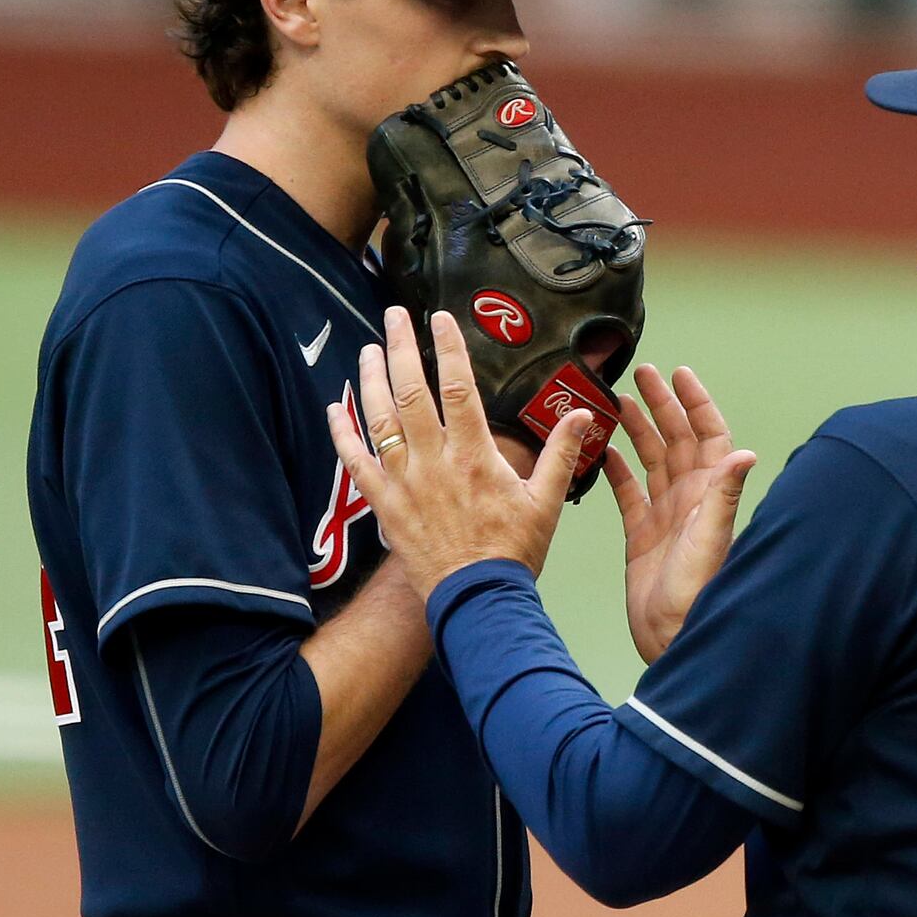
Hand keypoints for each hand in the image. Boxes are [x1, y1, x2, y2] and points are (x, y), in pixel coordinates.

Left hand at [327, 307, 595, 597]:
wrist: (478, 600)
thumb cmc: (513, 552)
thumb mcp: (546, 501)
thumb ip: (560, 453)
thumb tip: (582, 415)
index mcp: (474, 455)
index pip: (458, 387)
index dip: (449, 348)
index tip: (441, 318)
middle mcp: (434, 461)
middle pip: (411, 391)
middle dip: (400, 348)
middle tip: (394, 316)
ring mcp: (404, 482)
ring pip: (379, 419)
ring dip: (371, 380)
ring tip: (368, 350)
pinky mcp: (385, 505)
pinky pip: (356, 463)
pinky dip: (343, 434)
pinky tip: (334, 409)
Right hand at [606, 361, 756, 663]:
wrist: (674, 637)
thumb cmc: (698, 594)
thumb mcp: (710, 539)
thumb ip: (724, 495)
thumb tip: (745, 453)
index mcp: (709, 494)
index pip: (708, 435)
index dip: (695, 403)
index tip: (679, 374)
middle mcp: (691, 500)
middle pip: (677, 439)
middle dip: (661, 405)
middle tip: (641, 373)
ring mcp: (666, 516)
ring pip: (652, 460)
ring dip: (638, 430)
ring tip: (620, 401)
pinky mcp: (642, 536)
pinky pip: (629, 493)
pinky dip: (618, 470)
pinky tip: (605, 450)